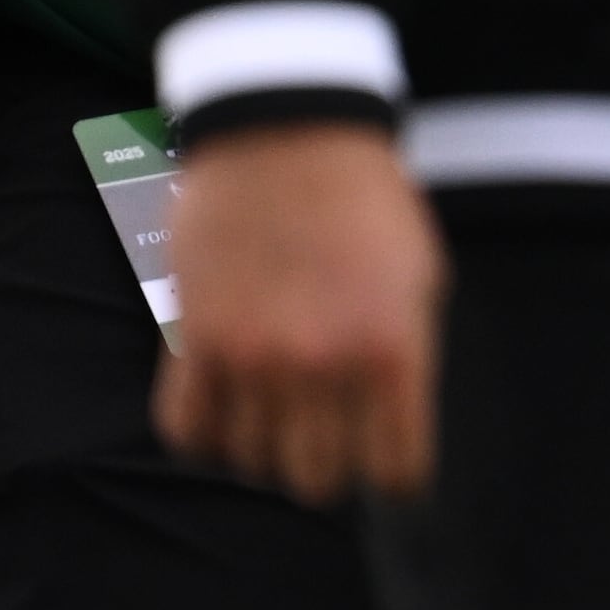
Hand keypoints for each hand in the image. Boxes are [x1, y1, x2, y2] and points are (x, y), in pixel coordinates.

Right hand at [154, 123, 442, 501]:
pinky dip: (206, 431)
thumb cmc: (367, 200)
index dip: (393, 471)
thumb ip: (409, 358)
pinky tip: (225, 405)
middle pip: (318, 481)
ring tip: (276, 407)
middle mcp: (323, 365)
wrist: (289, 128)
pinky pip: (188, 431)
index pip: (397, 473)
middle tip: (327, 431)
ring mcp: (252, 356)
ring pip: (252, 462)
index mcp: (394, 349)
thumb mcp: (422, 277)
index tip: (385, 457)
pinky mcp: (193, 337)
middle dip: (328, 464)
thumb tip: (391, 429)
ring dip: (266, 445)